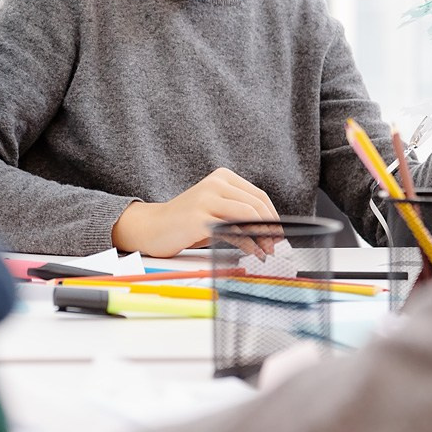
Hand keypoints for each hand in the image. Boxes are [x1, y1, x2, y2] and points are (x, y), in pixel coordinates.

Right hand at [110, 168, 278, 256]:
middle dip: (271, 229)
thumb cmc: (187, 223)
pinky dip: (248, 244)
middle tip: (276, 247)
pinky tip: (252, 253)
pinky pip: (233, 231)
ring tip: (266, 252)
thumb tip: (271, 232)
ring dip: (263, 237)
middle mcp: (215, 184)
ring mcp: (205, 200)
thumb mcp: (216, 211)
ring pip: (248, 215)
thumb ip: (240, 214)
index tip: (279, 235)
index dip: (273, 217)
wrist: (153, 228)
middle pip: (256, 205)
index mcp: (222, 177)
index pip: (259, 196)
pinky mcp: (198, 219)